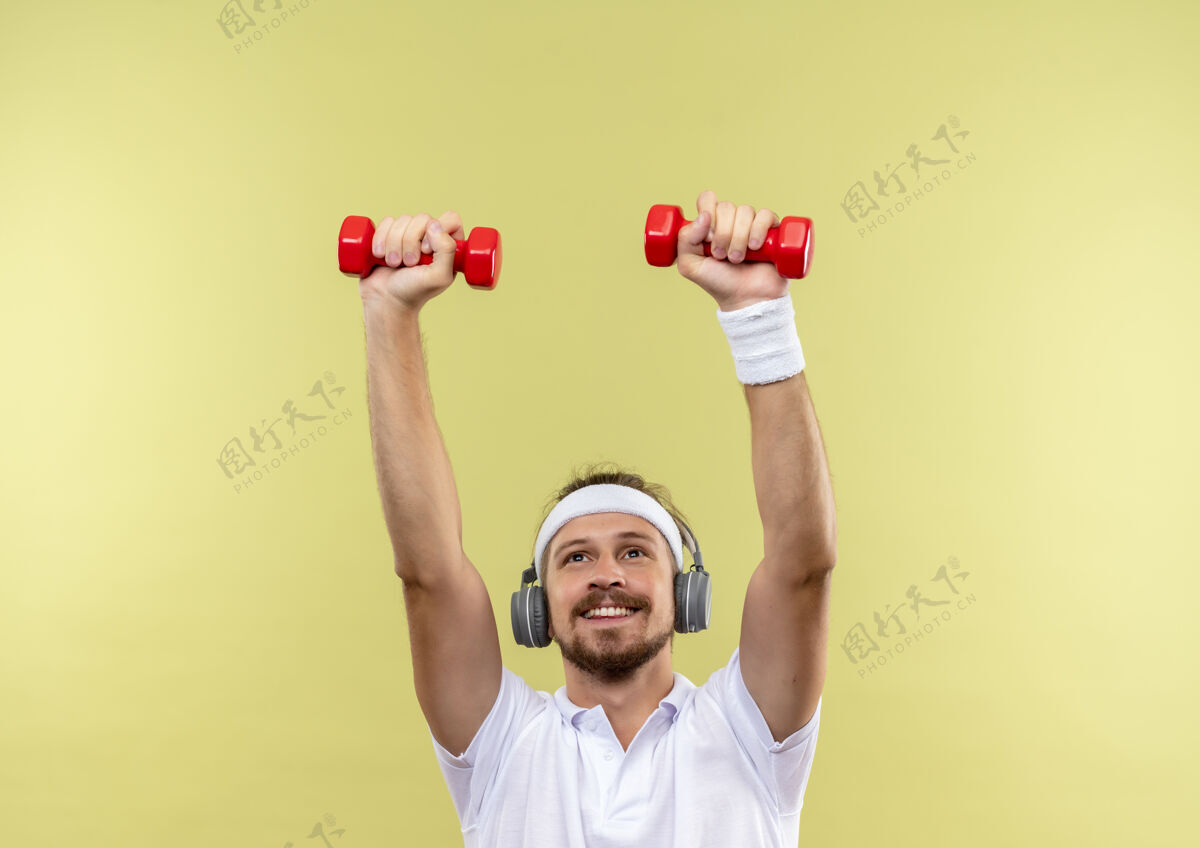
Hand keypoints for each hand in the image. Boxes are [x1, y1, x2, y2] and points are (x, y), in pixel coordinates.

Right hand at [359, 210, 464, 312]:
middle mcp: (430, 238)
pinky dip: (381, 239)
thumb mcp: (439, 276)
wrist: (384, 300)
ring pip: (402, 220)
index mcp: (448, 246)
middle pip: (423, 218)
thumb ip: (447, 250)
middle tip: (409, 264)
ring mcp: (409, 235)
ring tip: (394, 264)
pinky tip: (380, 255)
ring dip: (395, 244)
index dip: (437, 231)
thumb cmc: (413, 292)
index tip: (427, 251)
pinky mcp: (389, 234)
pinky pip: (386, 222)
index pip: (450, 219)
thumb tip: (434, 225)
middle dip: (411, 242)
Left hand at [675, 190, 788, 311]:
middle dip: (723, 234)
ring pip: (745, 211)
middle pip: (726, 206)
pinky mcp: (771, 230)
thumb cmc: (718, 283)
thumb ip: (685, 240)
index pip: (707, 199)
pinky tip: (755, 247)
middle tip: (722, 256)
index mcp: (711, 224)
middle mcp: (731, 221)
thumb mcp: (690, 266)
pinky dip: (758, 230)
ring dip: (739, 238)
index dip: (707, 213)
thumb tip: (704, 216)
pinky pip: (765, 215)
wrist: (746, 299)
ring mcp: (752, 225)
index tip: (708, 239)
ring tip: (737, 259)